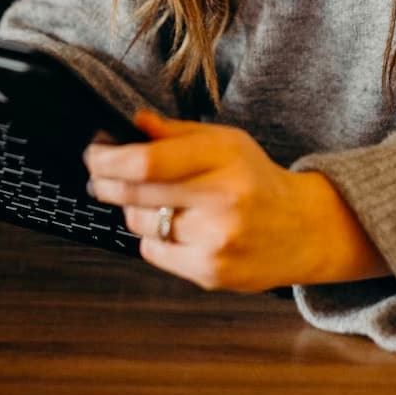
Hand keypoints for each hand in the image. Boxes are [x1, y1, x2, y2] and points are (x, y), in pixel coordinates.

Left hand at [82, 110, 389, 292]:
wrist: (302, 229)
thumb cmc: (256, 179)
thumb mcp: (225, 142)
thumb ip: (176, 132)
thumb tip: (132, 122)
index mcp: (224, 158)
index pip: (148, 161)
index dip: (109, 158)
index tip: (92, 152)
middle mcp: (221, 200)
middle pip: (136, 193)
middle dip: (106, 181)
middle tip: (97, 173)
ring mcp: (215, 240)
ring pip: (141, 223)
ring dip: (134, 208)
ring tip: (152, 199)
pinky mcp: (210, 272)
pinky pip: (154, 252)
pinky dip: (153, 237)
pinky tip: (174, 226)